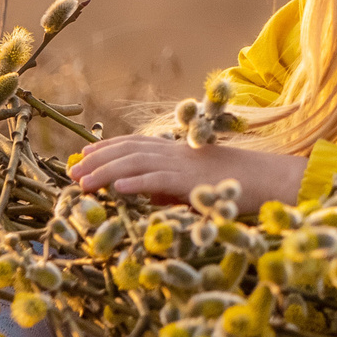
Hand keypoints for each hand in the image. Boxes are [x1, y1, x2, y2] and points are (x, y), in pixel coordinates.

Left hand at [69, 133, 306, 208]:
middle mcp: (173, 152)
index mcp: (174, 150)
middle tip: (71, 173)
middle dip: (96, 160)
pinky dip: (135, 183)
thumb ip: (166, 186)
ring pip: (135, 163)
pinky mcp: (190, 180)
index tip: (81, 155)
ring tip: (82, 184)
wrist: (265, 179)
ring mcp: (181, 164)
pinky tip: (115, 190)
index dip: (105, 147)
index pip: (131, 143)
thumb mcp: (192, 184)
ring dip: (105, 172)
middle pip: (127, 151)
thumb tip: (141, 193)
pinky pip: (157, 180)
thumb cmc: (231, 185)